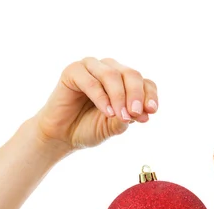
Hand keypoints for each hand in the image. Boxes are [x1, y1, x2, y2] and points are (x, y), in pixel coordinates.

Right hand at [31, 57, 157, 152]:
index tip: (152, 111)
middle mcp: (109, 70)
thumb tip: (144, 112)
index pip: (144, 82)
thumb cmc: (89, 128)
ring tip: (120, 116)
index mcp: (124, 82)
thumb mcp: (113, 126)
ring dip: (119, 97)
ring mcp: (91, 67)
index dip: (150, 95)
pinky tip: (107, 112)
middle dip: (136, 95)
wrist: (62, 136)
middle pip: (131, 74)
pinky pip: (91, 80)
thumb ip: (127, 118)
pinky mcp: (73, 71)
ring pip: (112, 74)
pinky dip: (101, 97)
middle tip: (136, 114)